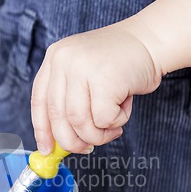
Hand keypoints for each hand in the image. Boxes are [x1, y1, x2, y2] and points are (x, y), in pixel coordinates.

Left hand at [31, 23, 161, 154]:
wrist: (151, 41)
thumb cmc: (119, 65)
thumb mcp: (84, 75)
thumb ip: (69, 102)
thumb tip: (57, 143)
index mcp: (54, 58)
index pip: (39, 102)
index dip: (42, 130)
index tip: (48, 150)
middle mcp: (63, 60)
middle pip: (58, 117)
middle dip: (73, 141)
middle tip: (87, 148)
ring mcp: (82, 68)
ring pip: (80, 122)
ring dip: (98, 134)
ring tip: (113, 128)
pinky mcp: (104, 78)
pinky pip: (103, 119)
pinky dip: (115, 122)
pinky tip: (124, 108)